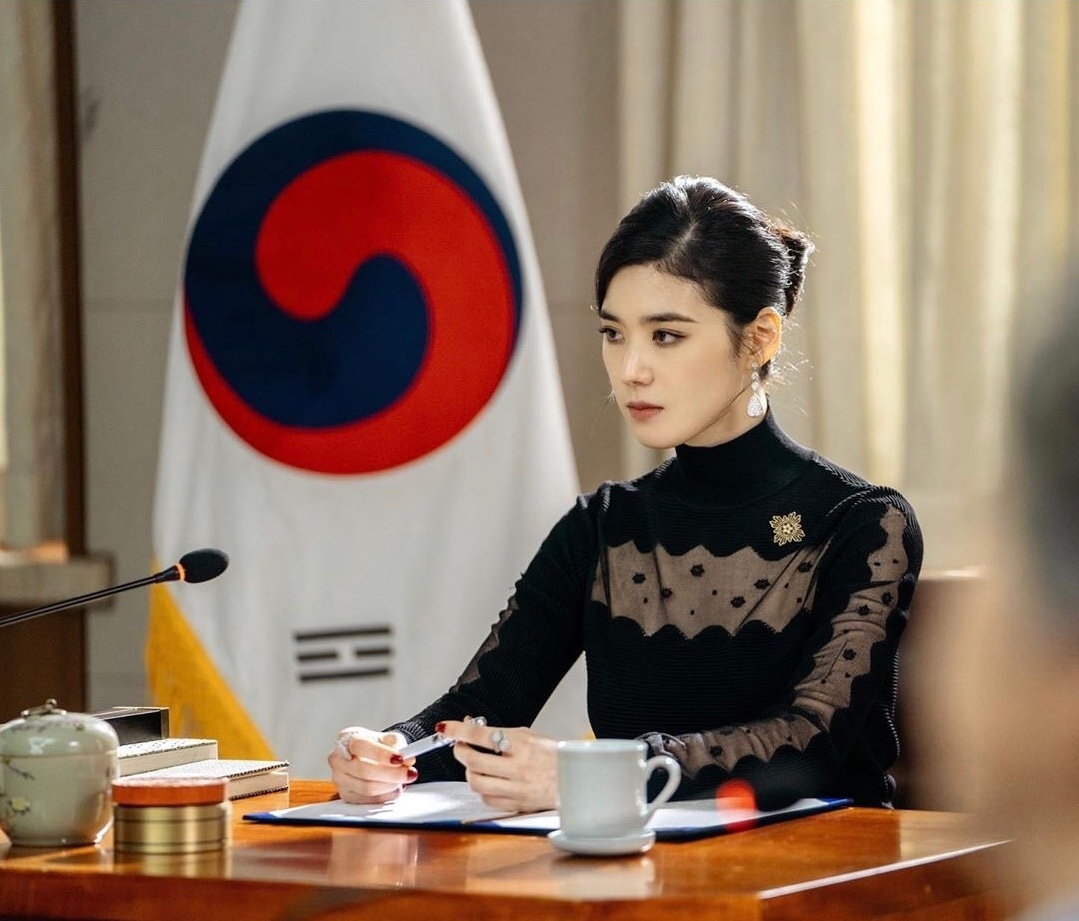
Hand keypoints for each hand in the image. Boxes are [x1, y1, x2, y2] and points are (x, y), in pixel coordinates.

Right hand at [328, 725, 416, 803]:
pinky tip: (395, 789)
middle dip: (391, 774)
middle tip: (409, 773)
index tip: (400, 759)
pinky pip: (367, 800)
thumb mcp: (389, 738)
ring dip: (389, 786)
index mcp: (347, 738)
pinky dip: (385, 796)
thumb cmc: (376, 745)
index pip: (361, 746)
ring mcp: (339, 778)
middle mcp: (338, 759)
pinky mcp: (345, 794)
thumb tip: (408, 759)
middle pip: (363, 770)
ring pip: (366, 788)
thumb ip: (399, 746)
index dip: (382, 754)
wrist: (368, 755)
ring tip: (404, 781)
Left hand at [443, 720, 557, 811]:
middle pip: (473, 760)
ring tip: (474, 764)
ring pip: (476, 781)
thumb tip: (473, 726)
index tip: (445, 727)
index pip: (481, 734)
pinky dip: (482, 789)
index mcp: (523, 744)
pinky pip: (486, 798)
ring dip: (469, 771)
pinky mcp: (515, 805)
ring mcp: (516, 788)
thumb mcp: (531, 736)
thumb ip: (502, 733)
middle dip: (460, 751)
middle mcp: (518, 767)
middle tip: (460, 746)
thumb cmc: (554, 756)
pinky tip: (489, 780)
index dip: (459, 730)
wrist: (575, 782)